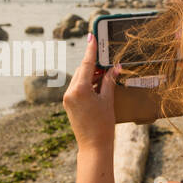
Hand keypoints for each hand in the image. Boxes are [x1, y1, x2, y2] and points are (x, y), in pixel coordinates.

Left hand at [64, 34, 117, 150]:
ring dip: (91, 75)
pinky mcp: (68, 104)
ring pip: (79, 79)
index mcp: (80, 89)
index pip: (86, 64)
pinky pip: (77, 88)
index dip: (91, 50)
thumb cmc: (103, 125)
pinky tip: (98, 86)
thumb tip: (114, 67)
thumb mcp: (108, 100)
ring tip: (105, 76)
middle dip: (94, 65)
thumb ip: (109, 81)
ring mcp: (67, 99)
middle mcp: (70, 92)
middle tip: (108, 62)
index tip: (92, 36)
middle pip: (82, 70)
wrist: (93, 146)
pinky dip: (87, 84)